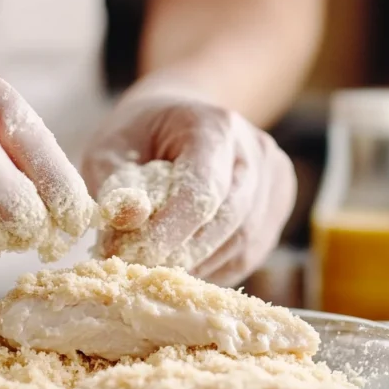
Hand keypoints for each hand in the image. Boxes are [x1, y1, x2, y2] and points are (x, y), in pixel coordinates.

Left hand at [83, 88, 296, 285]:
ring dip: (198, 266)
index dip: (171, 230)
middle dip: (182, 254)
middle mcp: (254, 151)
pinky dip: (214, 268)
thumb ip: (116, 186)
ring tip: (157, 268)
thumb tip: (127, 221)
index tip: (134, 255)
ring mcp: (273, 180)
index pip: (202, 189)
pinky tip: (184, 264)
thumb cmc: (141, 136)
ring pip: (243, 244)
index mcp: (214, 127)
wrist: (179, 119)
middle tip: (139, 269)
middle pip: (229, 221)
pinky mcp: (277, 207)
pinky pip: (249, 254)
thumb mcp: (111, 149)